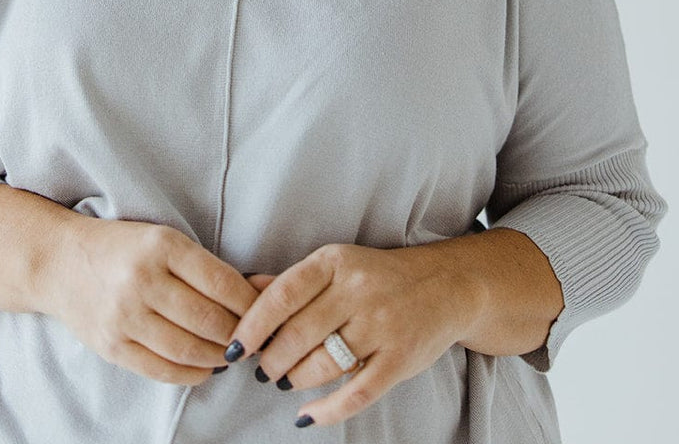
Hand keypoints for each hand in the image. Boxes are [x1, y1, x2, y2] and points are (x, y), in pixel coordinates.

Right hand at [40, 217, 259, 384]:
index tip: (265, 311)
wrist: (60, 262)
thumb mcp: (165, 241)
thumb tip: (266, 287)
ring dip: (220, 356)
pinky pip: (163, 369)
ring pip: (189, 349)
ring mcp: (125, 316)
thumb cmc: (123, 248)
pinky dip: (192, 373)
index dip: (251, 303)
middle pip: (209, 319)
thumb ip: (211, 267)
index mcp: (162, 246)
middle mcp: (143, 280)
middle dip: (240, 333)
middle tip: (254, 337)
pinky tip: (205, 367)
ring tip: (232, 352)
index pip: (222, 282)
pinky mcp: (112, 346)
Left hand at [224, 242, 482, 426]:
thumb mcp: (335, 265)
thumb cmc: (376, 277)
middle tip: (263, 369)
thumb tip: (241, 288)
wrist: (445, 285)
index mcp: (336, 262)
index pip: (283, 294)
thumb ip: (290, 280)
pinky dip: (327, 410)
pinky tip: (305, 416)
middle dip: (272, 358)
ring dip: (296, 379)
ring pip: (324, 363)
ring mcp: (382, 325)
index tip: (233, 347)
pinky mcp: (401, 359)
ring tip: (285, 381)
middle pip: (299, 333)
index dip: (253, 324)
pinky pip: (357, 393)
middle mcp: (358, 290)